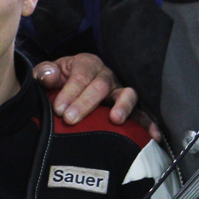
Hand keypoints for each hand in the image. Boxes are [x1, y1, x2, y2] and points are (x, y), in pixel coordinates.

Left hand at [34, 54, 158, 139]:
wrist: (70, 87)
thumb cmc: (59, 81)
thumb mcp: (49, 73)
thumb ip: (45, 73)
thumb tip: (48, 77)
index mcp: (86, 63)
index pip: (81, 76)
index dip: (70, 91)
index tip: (59, 109)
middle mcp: (106, 75)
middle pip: (100, 86)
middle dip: (86, 103)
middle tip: (71, 119)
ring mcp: (119, 91)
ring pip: (126, 94)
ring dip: (123, 106)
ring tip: (115, 120)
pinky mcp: (127, 107)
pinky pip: (141, 113)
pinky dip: (148, 123)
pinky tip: (153, 135)